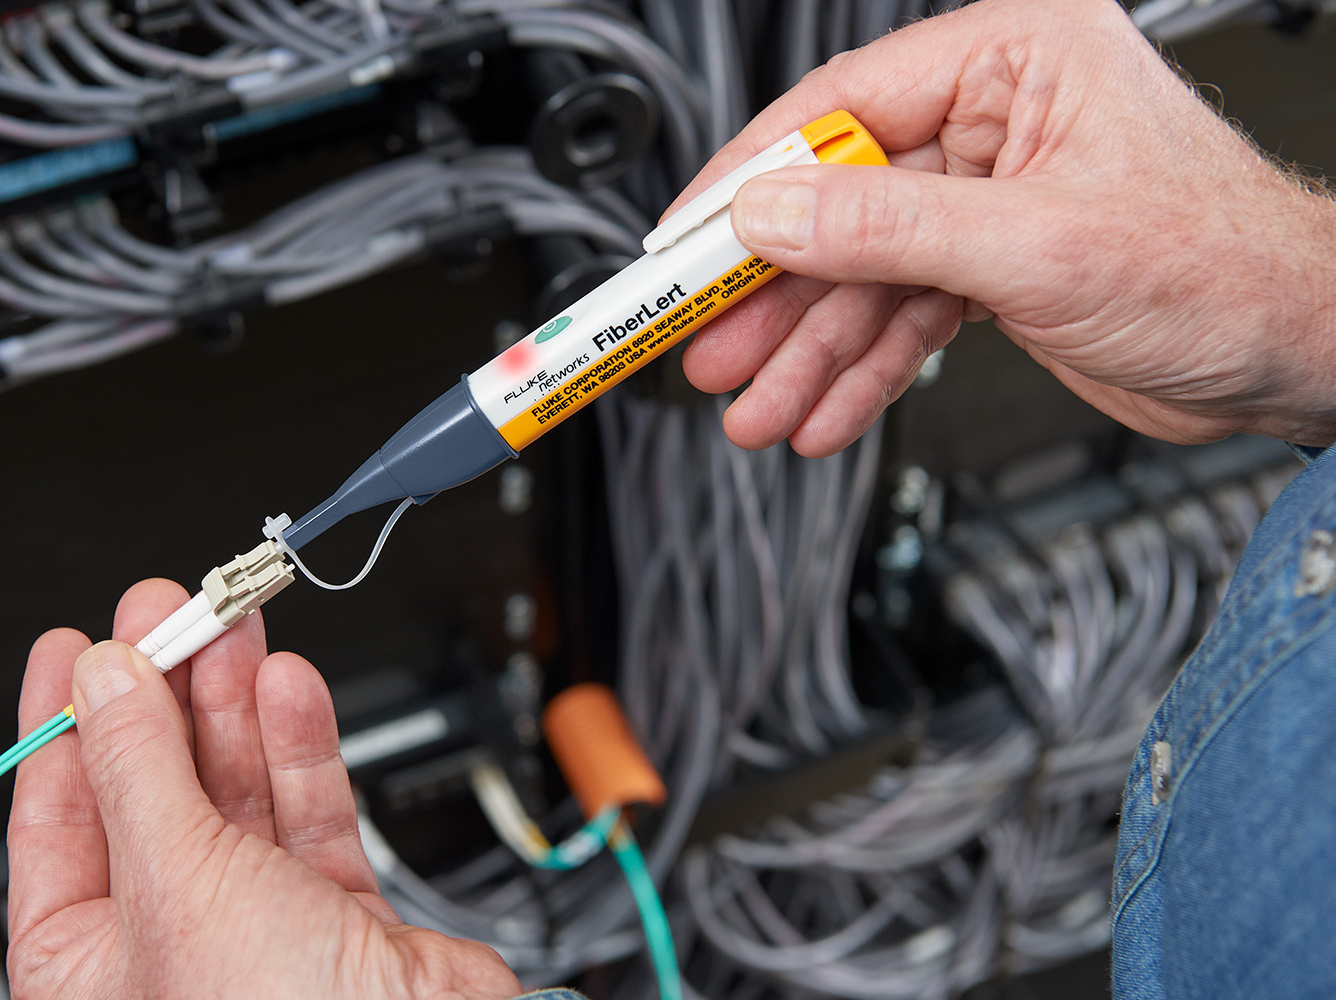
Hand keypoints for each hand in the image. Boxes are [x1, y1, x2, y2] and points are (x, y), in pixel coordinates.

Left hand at [6, 579, 520, 999]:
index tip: (71, 646)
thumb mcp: (178, 881)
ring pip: (235, 790)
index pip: (54, 821)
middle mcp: (169, 942)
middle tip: (171, 612)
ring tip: (233, 628)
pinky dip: (300, 747)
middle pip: (152, 790)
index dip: (62, 724)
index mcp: (87, 966)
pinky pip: (306, 810)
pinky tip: (289, 690)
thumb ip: (139, 769)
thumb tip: (106, 681)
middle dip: (163, 695)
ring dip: (235, 705)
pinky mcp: (334, 909)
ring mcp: (256, 923)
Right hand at [673, 0, 1335, 454]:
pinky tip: (823, 412)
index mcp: (1011, 61)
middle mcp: (991, 122)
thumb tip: (772, 211)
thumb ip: (886, 228)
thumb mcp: (1034, 244)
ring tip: (758, 408)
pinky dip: (860, 370)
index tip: (683, 240)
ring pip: (861, 278)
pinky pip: (900, 316)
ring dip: (807, 353)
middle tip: (707, 350)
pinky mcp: (992, 268)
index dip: (749, 182)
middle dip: (772, 295)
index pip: (838, 111)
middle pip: (836, 206)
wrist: (1297, 353)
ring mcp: (987, 200)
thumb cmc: (1223, 266)